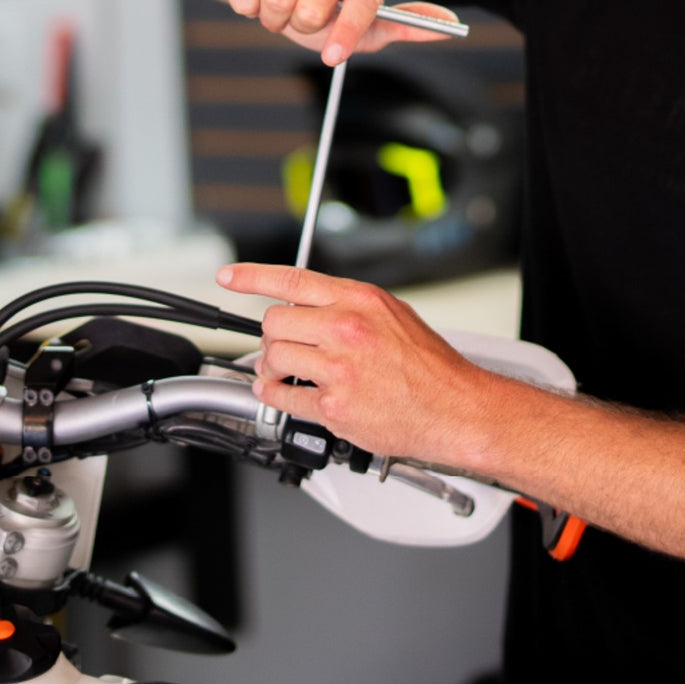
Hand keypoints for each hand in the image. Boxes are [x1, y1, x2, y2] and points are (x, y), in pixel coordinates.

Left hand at [217, 262, 497, 464]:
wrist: (455, 407)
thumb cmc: (431, 366)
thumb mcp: (394, 314)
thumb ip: (350, 306)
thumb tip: (313, 304)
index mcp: (360, 300)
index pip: (292, 280)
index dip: (252, 276)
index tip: (229, 276)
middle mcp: (346, 329)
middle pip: (275, 322)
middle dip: (274, 335)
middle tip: (284, 346)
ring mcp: (338, 369)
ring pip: (273, 358)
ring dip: (272, 367)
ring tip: (286, 372)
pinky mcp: (334, 406)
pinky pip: (282, 397)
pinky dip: (275, 396)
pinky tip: (283, 393)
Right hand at [226, 0, 457, 64]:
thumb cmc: (320, 5)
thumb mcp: (364, 23)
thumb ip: (404, 25)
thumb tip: (452, 25)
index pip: (364, 3)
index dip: (346, 32)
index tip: (332, 57)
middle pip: (310, 11)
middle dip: (298, 26)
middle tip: (300, 17)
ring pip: (276, 1)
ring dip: (271, 15)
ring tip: (279, 3)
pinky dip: (245, 1)